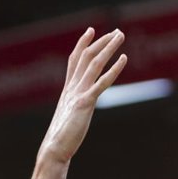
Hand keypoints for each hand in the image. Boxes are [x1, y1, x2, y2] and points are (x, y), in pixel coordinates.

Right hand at [39, 28, 127, 164]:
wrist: (54, 148)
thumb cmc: (61, 137)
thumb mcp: (69, 116)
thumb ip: (74, 106)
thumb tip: (78, 106)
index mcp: (68, 89)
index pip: (75, 59)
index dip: (83, 43)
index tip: (91, 30)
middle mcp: (72, 87)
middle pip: (86, 56)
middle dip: (101, 42)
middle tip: (117, 31)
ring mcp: (78, 93)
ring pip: (94, 63)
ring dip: (108, 47)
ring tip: (121, 35)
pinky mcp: (85, 103)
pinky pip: (101, 82)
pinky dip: (113, 69)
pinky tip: (123, 58)